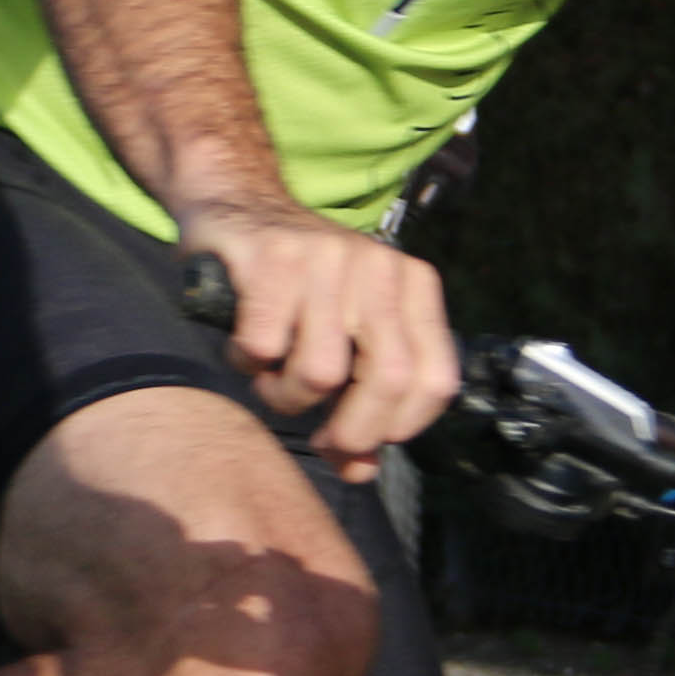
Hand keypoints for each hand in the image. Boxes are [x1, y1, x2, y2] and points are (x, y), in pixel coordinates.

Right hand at [175, 196, 456, 478]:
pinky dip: (248, 362)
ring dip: (287, 395)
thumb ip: (364, 401)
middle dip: (351, 431)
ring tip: (274, 377)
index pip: (435, 379)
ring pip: (321, 371)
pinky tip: (246, 345)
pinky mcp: (272, 257)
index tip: (366, 443)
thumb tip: (360, 470)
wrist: (239, 204)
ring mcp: (327, 257)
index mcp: (412, 284)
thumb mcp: (347, 335)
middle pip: (388, 380)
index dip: (401, 428)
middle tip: (322, 439)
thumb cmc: (298, 285)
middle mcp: (379, 266)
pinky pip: (264, 346)